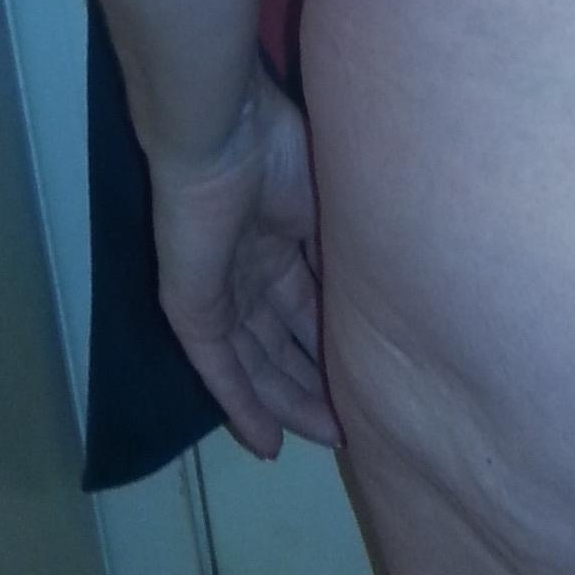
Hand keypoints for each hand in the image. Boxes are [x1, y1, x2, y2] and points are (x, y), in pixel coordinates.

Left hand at [151, 73, 344, 460]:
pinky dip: (242, 405)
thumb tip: (383, 295)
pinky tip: (267, 443)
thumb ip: (344, 251)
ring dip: (288, 402)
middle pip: (282, 342)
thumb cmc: (282, 149)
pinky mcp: (191, 307)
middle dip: (316, 383)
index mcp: (280, 240)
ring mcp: (217, 291)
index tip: (370, 374)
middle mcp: (247, 271)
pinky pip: (218, 367)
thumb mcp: (330, 205)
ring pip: (256, 362)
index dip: (335, 341)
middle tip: (355, 424)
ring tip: (328, 438)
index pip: (308, 306)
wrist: (223, 131)